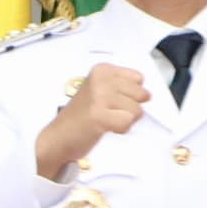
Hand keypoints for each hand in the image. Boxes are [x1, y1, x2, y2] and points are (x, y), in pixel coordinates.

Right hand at [35, 64, 151, 178]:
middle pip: (141, 94)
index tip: (112, 100)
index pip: (139, 79)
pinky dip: (120, 130)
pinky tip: (104, 128)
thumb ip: (122, 87)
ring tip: (105, 120)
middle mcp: (101, 79)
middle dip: (130, 108)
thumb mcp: (100, 90)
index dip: (131, 94)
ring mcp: (99, 97)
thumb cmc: (81, 116)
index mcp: (102, 70)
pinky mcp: (99, 116)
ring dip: (124, 120)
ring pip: (136, 111)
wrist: (58, 137)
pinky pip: (127, 123)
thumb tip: (148, 95)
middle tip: (109, 112)